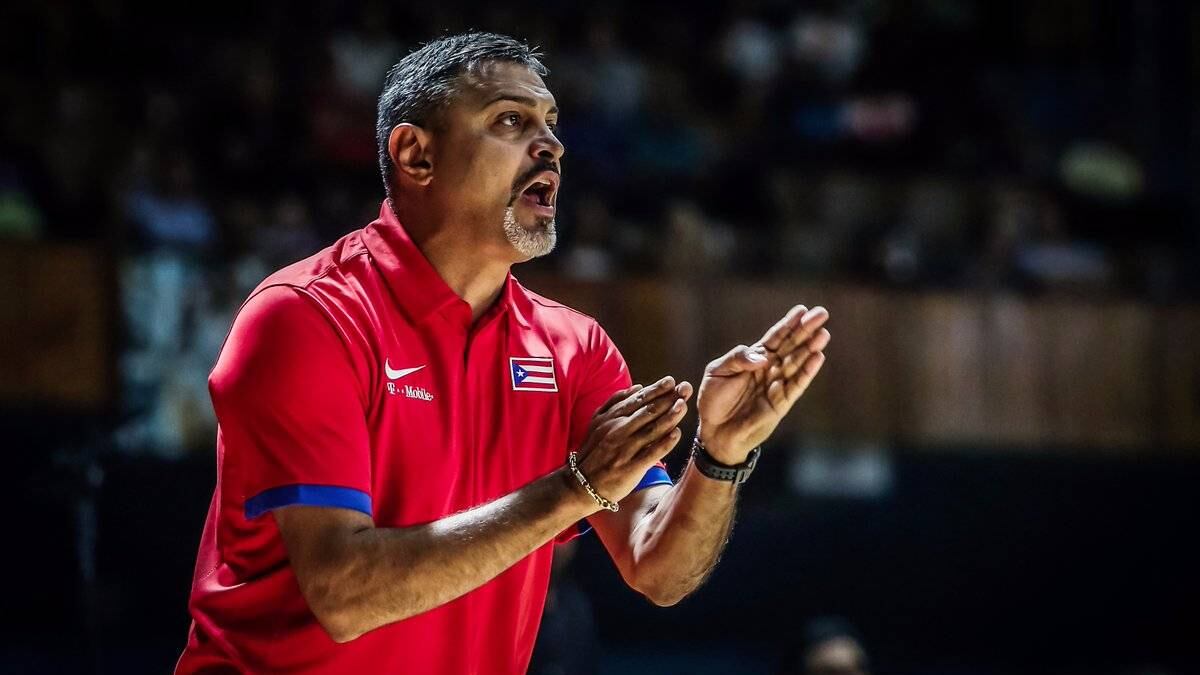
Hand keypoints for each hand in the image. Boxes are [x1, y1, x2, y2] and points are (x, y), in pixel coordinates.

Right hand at [571, 376, 692, 507]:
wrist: (581, 483)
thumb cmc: (593, 451)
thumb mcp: (597, 422)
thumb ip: (615, 402)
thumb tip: (638, 387)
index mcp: (611, 418)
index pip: (637, 400)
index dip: (656, 389)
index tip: (671, 381)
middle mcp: (618, 430)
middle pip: (647, 411)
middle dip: (668, 399)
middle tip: (684, 389)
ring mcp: (625, 449)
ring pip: (651, 429)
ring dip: (670, 416)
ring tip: (683, 406)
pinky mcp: (630, 467)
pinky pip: (651, 453)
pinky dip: (664, 443)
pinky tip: (677, 434)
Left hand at [697, 305, 829, 463]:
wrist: (713, 431)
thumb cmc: (714, 400)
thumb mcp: (717, 372)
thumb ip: (737, 359)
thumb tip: (763, 356)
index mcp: (754, 359)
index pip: (774, 338)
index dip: (788, 324)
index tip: (801, 309)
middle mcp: (769, 370)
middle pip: (790, 346)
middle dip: (805, 330)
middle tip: (822, 313)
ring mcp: (776, 386)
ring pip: (796, 363)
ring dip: (810, 348)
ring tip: (823, 333)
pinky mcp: (780, 403)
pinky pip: (795, 386)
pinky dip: (807, 372)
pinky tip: (817, 358)